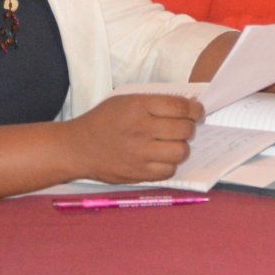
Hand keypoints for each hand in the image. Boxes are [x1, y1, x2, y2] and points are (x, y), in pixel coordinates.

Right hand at [65, 93, 203, 183]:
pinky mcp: (138, 173)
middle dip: (189, 128)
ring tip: (172, 144)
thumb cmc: (103, 120)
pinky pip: (168, 171)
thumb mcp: (126, 100)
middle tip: (183, 128)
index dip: (195, 109)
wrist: (77, 148)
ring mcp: (140, 154)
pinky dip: (169, 164)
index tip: (197, 112)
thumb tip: (188, 105)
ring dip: (181, 147)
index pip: (180, 107)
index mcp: (138, 107)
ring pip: (180, 152)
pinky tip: (161, 158)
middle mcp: (141, 130)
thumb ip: (155, 102)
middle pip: (184, 130)